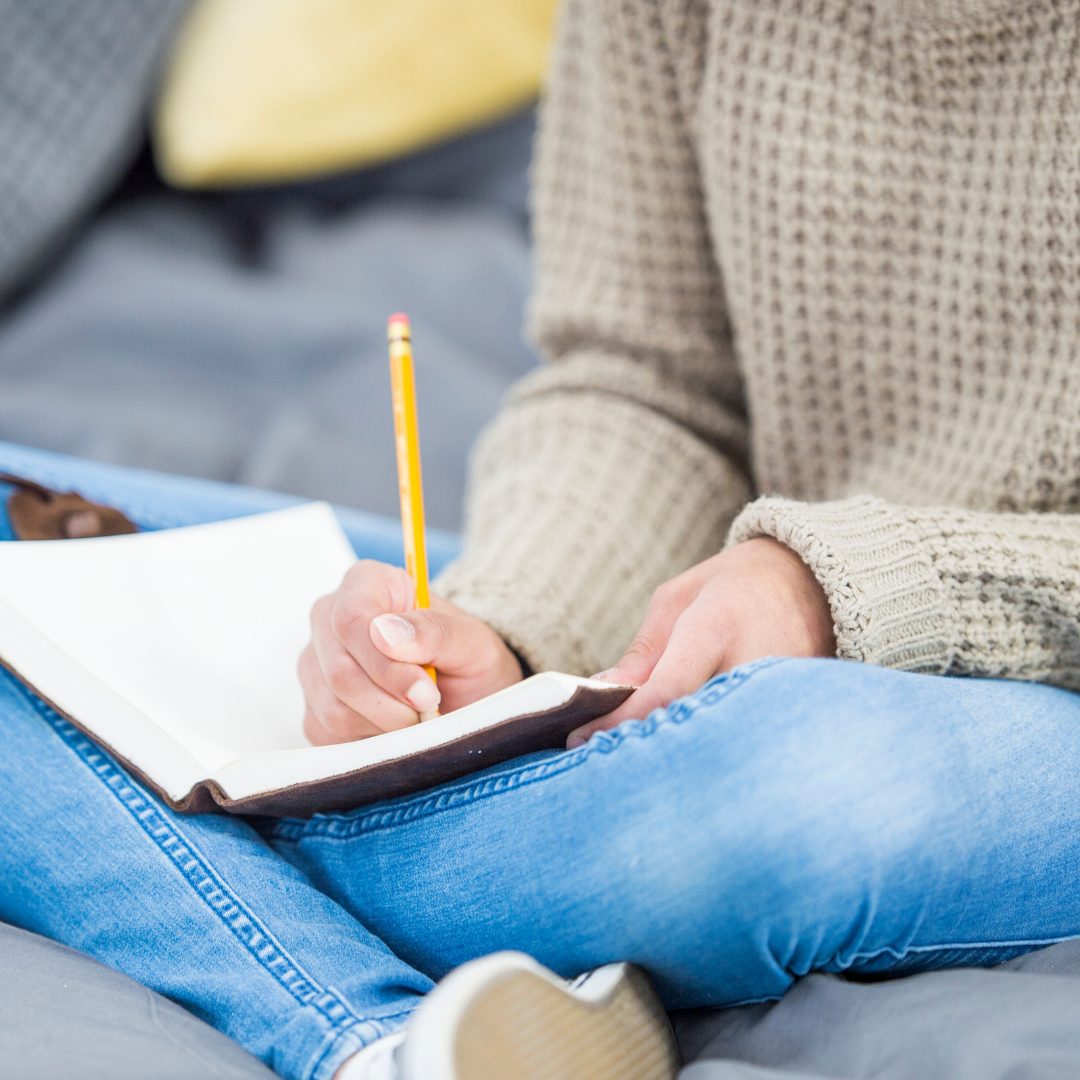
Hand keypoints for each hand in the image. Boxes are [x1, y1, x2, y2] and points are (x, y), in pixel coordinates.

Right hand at [299, 560, 523, 744]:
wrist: (468, 694)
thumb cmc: (468, 659)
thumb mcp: (471, 641)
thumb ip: (435, 632)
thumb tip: (386, 632)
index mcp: (366, 584)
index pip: (351, 620)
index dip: (384, 664)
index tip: (424, 691)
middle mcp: (330, 619)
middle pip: (339, 671)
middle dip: (391, 703)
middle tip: (430, 709)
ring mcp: (316, 665)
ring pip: (333, 710)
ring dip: (385, 725)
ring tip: (419, 716)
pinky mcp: (314, 708)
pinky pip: (330, 735)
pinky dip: (370, 742)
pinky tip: (396, 728)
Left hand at [568, 538, 834, 745]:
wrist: (811, 582)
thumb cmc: (732, 587)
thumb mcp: (677, 600)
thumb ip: (643, 651)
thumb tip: (601, 696)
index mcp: (717, 626)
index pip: (665, 690)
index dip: (620, 722)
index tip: (580, 740)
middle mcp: (754, 664)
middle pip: (693, 728)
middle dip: (648, 750)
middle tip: (606, 764)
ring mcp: (782, 695)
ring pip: (719, 744)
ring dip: (679, 758)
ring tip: (643, 769)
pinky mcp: (796, 715)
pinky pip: (744, 744)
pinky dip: (711, 754)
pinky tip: (684, 761)